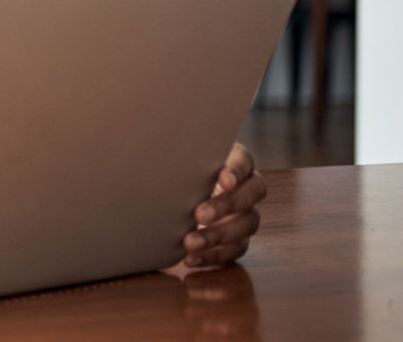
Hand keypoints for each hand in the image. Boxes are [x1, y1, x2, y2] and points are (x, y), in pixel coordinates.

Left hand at [182, 143, 263, 268]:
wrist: (173, 196)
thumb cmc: (174, 170)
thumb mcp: (176, 158)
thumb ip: (175, 154)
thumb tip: (150, 144)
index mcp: (234, 162)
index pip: (244, 161)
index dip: (237, 171)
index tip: (223, 180)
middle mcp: (246, 188)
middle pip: (252, 194)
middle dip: (226, 205)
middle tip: (198, 214)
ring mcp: (246, 214)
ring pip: (246, 225)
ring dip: (218, 236)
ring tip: (189, 243)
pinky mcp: (239, 239)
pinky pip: (235, 250)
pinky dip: (213, 256)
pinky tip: (190, 259)